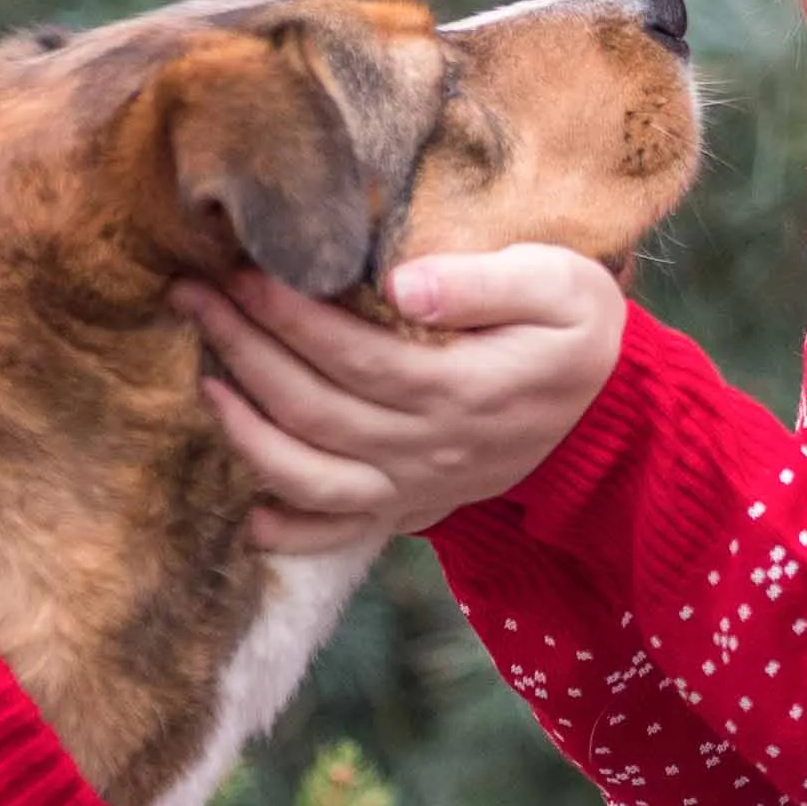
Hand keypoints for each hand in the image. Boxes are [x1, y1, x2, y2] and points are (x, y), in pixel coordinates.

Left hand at [173, 245, 628, 552]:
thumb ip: (487, 282)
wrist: (614, 413)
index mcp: (463, 389)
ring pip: (312, 477)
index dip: (289, 316)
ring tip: (203, 379)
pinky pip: (342, 535)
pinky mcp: (413, 508)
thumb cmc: (579, 331)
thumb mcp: (564, 286)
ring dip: (247, 433)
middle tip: (192, 295)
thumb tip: (401, 284)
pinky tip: (247, 516)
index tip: (241, 270)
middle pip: (315, 408)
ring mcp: (419, 487)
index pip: (352, 355)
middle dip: (243, 348)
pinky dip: (291, 534)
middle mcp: (431, 449)